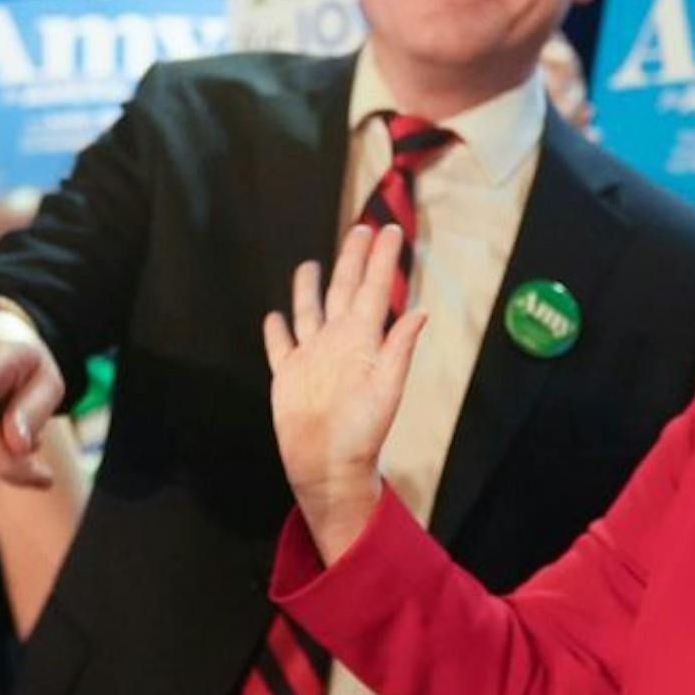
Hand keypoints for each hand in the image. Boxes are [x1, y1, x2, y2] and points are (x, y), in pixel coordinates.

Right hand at [263, 225, 424, 558]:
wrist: (329, 465)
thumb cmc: (362, 431)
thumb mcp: (387, 388)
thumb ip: (399, 348)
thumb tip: (420, 312)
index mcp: (362, 339)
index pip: (373, 289)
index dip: (382, 260)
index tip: (390, 230)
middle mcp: (336, 341)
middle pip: (343, 290)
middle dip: (352, 259)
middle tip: (360, 228)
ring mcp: (310, 357)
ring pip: (309, 312)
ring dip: (309, 288)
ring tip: (311, 264)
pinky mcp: (287, 375)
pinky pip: (280, 346)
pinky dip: (277, 330)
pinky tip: (275, 316)